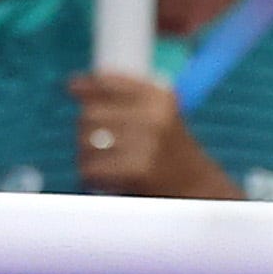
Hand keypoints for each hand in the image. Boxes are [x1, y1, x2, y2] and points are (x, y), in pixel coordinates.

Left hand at [65, 68, 234, 205]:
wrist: (200, 191)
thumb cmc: (171, 152)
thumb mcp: (160, 115)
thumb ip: (125, 100)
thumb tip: (72, 84)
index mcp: (160, 97)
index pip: (109, 82)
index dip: (87, 85)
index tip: (72, 86)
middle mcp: (154, 116)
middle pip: (90, 114)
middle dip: (86, 129)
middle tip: (98, 144)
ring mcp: (146, 143)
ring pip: (86, 142)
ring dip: (86, 155)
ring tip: (103, 163)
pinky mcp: (137, 170)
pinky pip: (91, 168)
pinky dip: (90, 176)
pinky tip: (103, 179)